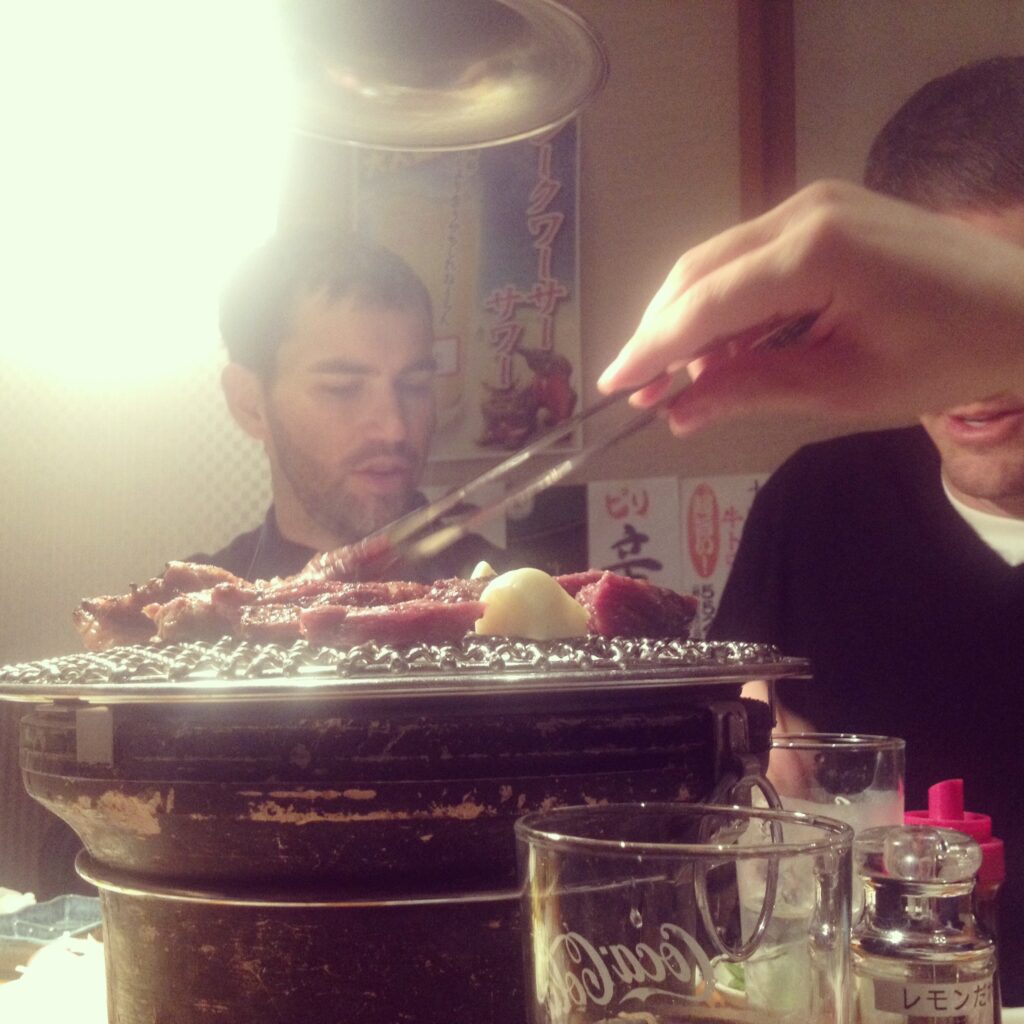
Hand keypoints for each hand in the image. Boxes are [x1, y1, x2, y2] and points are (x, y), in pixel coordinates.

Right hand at [598, 180, 1023, 433]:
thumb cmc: (945, 358)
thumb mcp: (843, 389)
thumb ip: (749, 391)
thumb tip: (674, 413)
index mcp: (813, 251)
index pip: (704, 303)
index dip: (651, 348)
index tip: (610, 385)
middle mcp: (804, 209)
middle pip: (699, 271)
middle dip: (662, 332)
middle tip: (641, 391)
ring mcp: (815, 202)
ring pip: (718, 259)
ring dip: (692, 318)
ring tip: (681, 379)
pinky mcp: (825, 210)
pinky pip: (751, 255)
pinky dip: (728, 302)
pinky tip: (726, 346)